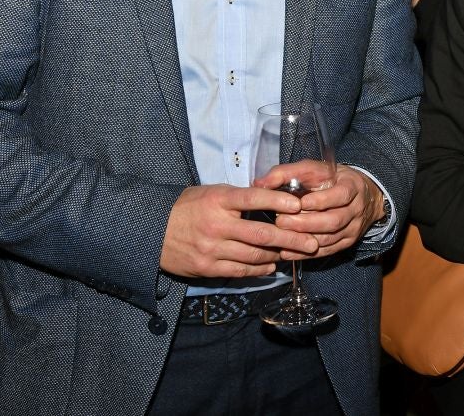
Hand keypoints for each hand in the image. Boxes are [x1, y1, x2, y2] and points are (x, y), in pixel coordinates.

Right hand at [160, 184, 314, 278]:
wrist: (151, 231)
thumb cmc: (187, 207)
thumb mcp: (211, 193)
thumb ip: (238, 197)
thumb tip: (272, 197)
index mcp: (218, 200)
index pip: (253, 199)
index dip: (277, 202)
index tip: (298, 206)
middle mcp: (216, 225)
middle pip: (261, 234)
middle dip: (291, 239)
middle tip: (312, 243)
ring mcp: (211, 249)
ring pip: (254, 255)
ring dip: (278, 255)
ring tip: (295, 254)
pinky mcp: (207, 267)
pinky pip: (240, 270)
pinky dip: (259, 268)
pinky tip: (271, 265)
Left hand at [255, 161, 385, 258]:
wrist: (363, 195)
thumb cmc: (332, 180)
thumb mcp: (314, 169)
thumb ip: (287, 173)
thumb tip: (260, 183)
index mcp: (352, 186)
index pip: (340, 195)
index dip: (320, 201)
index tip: (298, 203)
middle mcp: (356, 209)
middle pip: (334, 220)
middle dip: (306, 223)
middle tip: (282, 222)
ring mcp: (353, 228)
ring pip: (330, 238)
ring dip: (305, 240)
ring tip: (282, 237)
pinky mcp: (346, 243)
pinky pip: (326, 251)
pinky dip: (306, 253)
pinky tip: (287, 252)